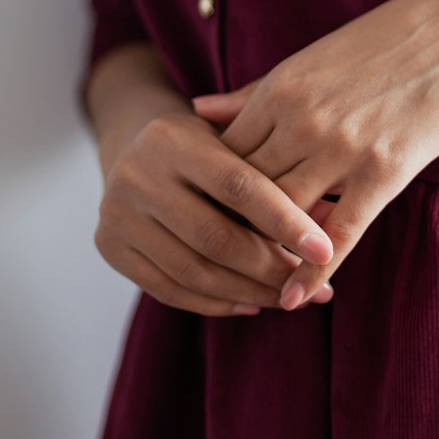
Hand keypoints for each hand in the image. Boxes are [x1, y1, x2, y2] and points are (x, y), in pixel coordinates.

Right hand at [93, 107, 335, 315]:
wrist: (133, 140)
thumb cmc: (207, 141)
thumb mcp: (235, 135)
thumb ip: (274, 170)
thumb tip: (330, 226)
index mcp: (173, 138)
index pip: (238, 186)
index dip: (285, 221)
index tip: (327, 250)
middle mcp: (137, 175)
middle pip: (215, 237)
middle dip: (271, 267)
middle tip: (316, 283)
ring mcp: (116, 214)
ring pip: (194, 271)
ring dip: (250, 292)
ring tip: (290, 298)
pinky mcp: (108, 247)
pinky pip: (169, 289)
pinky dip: (215, 303)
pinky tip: (251, 304)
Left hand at [190, 0, 438, 309]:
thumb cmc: (384, 42)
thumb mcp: (311, 60)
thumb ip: (253, 93)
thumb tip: (195, 111)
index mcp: (280, 88)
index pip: (223, 157)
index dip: (209, 196)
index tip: (201, 221)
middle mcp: (302, 120)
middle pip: (245, 193)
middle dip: (229, 230)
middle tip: (216, 264)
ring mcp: (343, 147)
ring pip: (285, 216)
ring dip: (266, 252)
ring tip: (251, 285)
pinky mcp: (384, 171)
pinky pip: (339, 233)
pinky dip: (311, 270)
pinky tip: (293, 298)